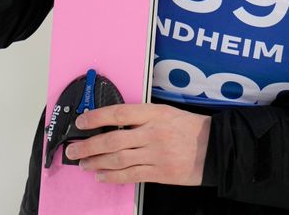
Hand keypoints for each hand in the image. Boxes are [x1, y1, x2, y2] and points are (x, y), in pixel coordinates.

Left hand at [65, 103, 210, 185]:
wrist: (215, 148)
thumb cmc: (189, 128)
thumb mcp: (166, 113)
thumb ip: (141, 117)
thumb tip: (112, 123)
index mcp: (155, 113)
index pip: (120, 112)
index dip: (97, 117)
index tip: (82, 122)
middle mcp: (154, 133)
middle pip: (113, 139)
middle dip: (89, 145)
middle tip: (74, 149)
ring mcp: (157, 154)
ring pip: (118, 159)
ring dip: (97, 162)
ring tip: (84, 163)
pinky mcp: (160, 172)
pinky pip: (131, 175)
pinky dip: (113, 176)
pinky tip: (101, 176)